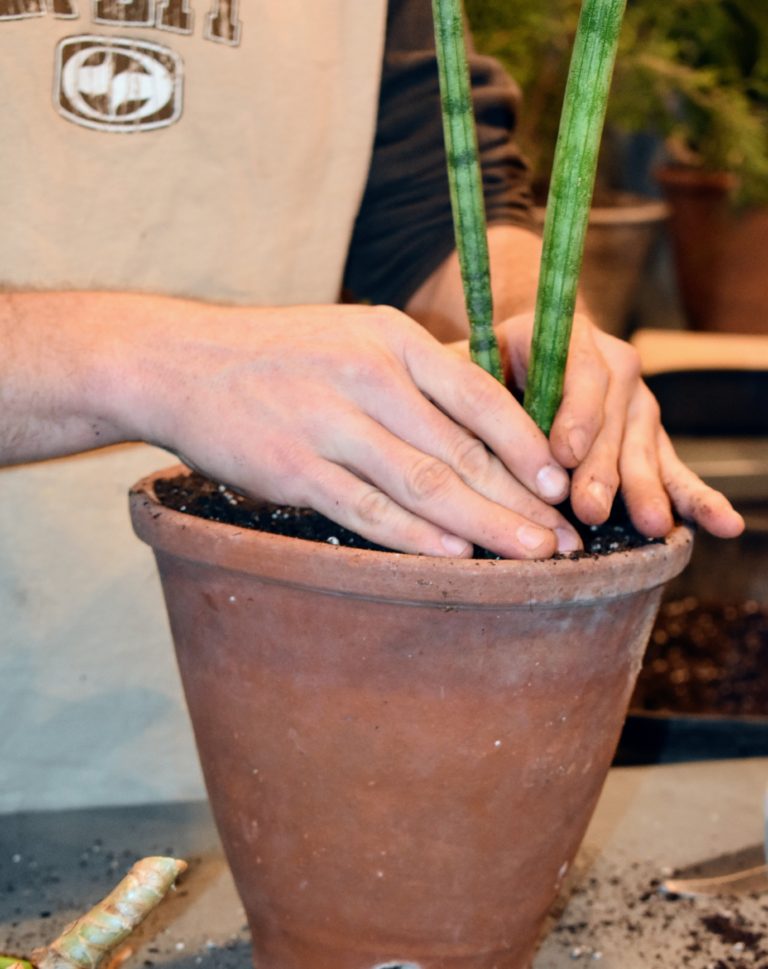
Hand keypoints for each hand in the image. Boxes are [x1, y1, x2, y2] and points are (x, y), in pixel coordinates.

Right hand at [122, 302, 585, 558]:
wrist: (180, 362)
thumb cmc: (278, 356)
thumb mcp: (351, 338)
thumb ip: (413, 378)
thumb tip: (481, 431)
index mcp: (390, 340)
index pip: (479, 396)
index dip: (527, 445)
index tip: (562, 484)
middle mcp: (367, 376)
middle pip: (461, 449)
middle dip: (521, 499)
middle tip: (565, 539)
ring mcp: (328, 423)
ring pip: (423, 482)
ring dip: (484, 524)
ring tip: (530, 556)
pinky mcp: (292, 468)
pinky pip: (365, 507)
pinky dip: (414, 535)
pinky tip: (454, 556)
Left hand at [495, 312, 744, 538]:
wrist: (531, 353)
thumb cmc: (487, 369)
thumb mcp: (471, 369)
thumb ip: (476, 397)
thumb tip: (476, 443)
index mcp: (566, 338)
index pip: (578, 372)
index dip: (574, 413)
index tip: (563, 454)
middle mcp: (612, 365)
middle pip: (613, 418)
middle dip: (601, 468)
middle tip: (588, 507)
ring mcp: (637, 402)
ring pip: (642, 448)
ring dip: (644, 489)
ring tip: (649, 524)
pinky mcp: (651, 437)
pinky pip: (677, 467)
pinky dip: (698, 497)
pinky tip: (723, 524)